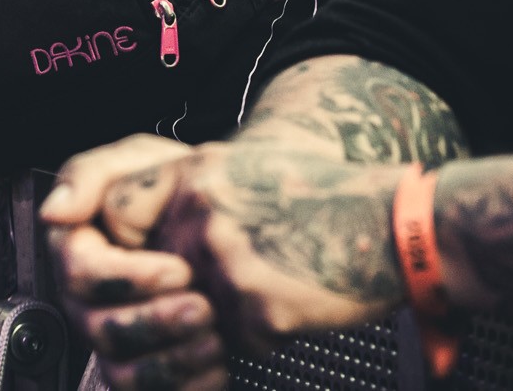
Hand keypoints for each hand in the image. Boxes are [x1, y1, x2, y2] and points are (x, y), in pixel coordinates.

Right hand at [45, 135, 224, 390]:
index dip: (129, 277)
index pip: (82, 274)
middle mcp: (90, 302)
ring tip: (214, 335)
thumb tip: (55, 210)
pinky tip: (215, 364)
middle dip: (157, 322)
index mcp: (81, 250)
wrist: (226, 220)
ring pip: (123, 372)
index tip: (178, 268)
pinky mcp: (144, 369)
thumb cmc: (180, 187)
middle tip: (203, 307)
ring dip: (173, 360)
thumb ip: (91, 175)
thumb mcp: (140, 160)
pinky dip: (187, 386)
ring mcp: (115, 340)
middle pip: (101, 330)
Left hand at [146, 144, 405, 355]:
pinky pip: (239, 343)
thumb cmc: (329, 200)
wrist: (398, 224)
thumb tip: (144, 242)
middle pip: (154, 274)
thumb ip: (190, 198)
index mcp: (197, 173)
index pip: (114, 212)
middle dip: (183, 291)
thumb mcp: (248, 171)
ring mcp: (226, 263)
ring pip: (195, 314)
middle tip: (234, 282)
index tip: (142, 259)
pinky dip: (267, 334)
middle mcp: (202, 213)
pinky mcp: (255, 310)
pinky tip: (300, 301)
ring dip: (230, 314)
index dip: (122, 244)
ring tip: (278, 282)